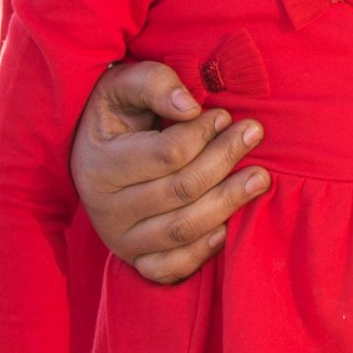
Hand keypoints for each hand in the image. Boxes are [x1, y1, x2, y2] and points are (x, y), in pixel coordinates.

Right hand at [69, 60, 271, 283]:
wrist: (93, 154)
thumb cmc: (116, 114)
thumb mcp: (123, 85)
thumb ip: (154, 84)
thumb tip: (190, 106)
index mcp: (100, 165)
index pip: (166, 154)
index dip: (202, 133)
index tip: (224, 114)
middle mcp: (106, 210)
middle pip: (181, 190)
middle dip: (225, 159)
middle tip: (254, 133)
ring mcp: (120, 240)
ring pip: (182, 230)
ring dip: (227, 204)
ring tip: (260, 178)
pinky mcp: (136, 260)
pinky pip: (170, 268)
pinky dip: (200, 254)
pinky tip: (227, 230)